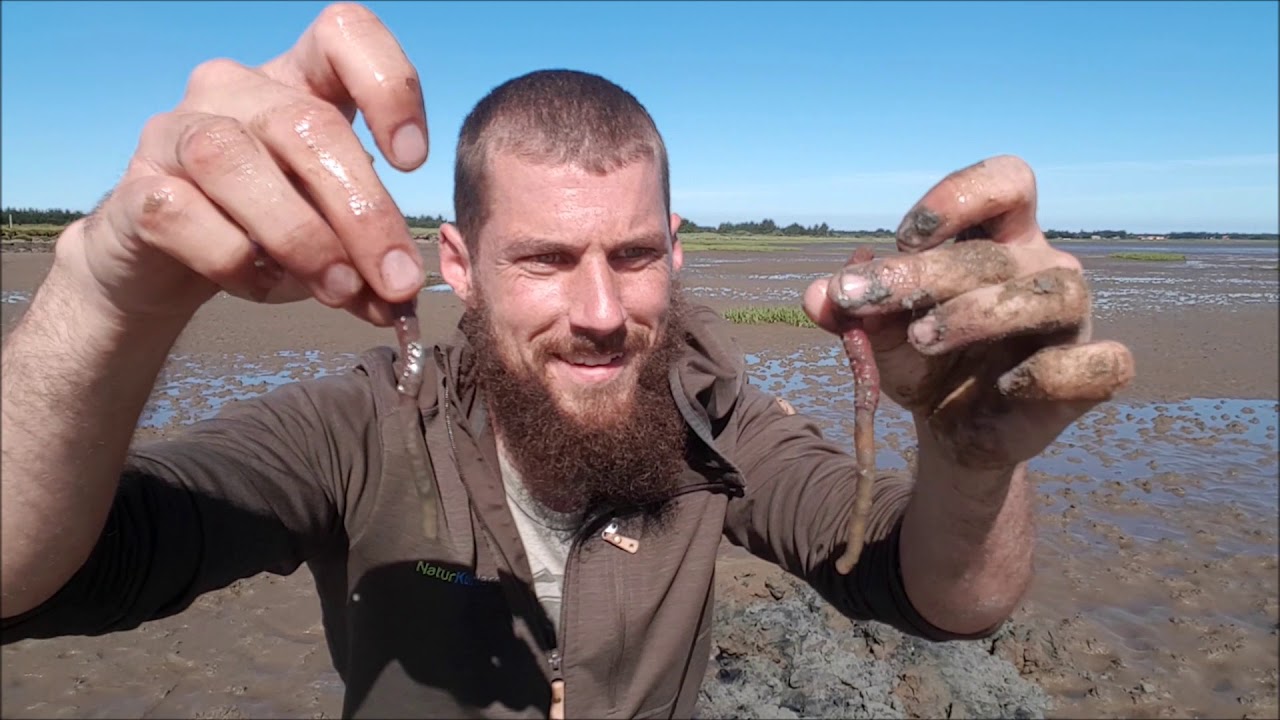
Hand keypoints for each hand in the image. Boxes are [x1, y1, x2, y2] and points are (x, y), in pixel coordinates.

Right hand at [60, 3, 426, 326]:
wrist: (163, 265)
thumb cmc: (264, 231)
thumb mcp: (332, 231)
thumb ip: (370, 251)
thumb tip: (401, 293)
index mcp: (297, 81)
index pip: (343, 34)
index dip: (387, 87)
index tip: (412, 162)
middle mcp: (233, 90)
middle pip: (306, 124)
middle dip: (362, 211)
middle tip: (395, 278)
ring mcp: (175, 132)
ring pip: (236, 162)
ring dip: (301, 237)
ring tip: (339, 289)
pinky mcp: (135, 190)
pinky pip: (182, 214)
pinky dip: (233, 260)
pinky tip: (260, 284)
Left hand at [803, 156, 1135, 471]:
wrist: (946, 426)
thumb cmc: (920, 358)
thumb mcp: (875, 331)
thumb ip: (847, 309)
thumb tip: (817, 295)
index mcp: (999, 237)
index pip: (1008, 180)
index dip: (959, 196)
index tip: (905, 236)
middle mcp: (1042, 267)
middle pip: (997, 252)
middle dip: (924, 274)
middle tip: (868, 298)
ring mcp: (1072, 320)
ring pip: (1055, 293)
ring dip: (980, 314)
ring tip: (922, 339)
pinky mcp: (1091, 373)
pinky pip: (1103, 361)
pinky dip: (1055, 371)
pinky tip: (1007, 384)